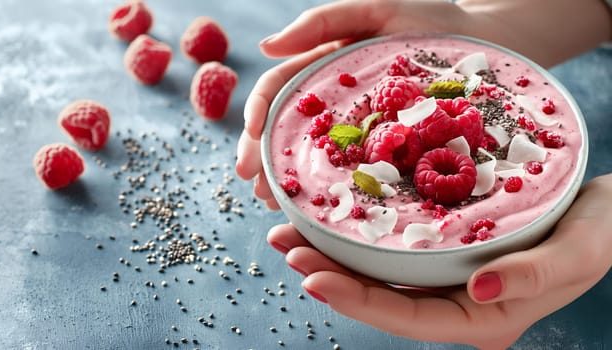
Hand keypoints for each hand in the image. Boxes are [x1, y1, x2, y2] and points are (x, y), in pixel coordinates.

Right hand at [236, 0, 467, 206]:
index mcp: (324, 71)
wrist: (484, 44)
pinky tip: (318, 210)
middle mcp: (337, 105)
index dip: (257, 117)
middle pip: (289, 131)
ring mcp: (362, 132)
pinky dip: (335, 192)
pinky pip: (359, 175)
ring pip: (317, 158)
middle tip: (256, 186)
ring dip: (291, 183)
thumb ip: (323, 21)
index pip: (278, 93)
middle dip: (267, 159)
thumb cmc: (430, 21)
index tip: (250, 142)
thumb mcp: (376, 7)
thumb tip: (265, 47)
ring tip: (277, 206)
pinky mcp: (392, 153)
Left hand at [266, 174, 611, 348]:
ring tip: (288, 232)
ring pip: (378, 274)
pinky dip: (355, 236)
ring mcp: (446, 280)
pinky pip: (390, 251)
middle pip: (380, 298)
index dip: (359, 302)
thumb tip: (480, 291)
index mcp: (484, 317)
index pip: (409, 319)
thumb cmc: (597, 233)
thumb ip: (535, 276)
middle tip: (284, 245)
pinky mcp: (442, 253)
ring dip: (331, 254)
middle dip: (329, 275)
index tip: (313, 277)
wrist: (602, 212)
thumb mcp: (577, 254)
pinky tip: (327, 218)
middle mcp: (457, 303)